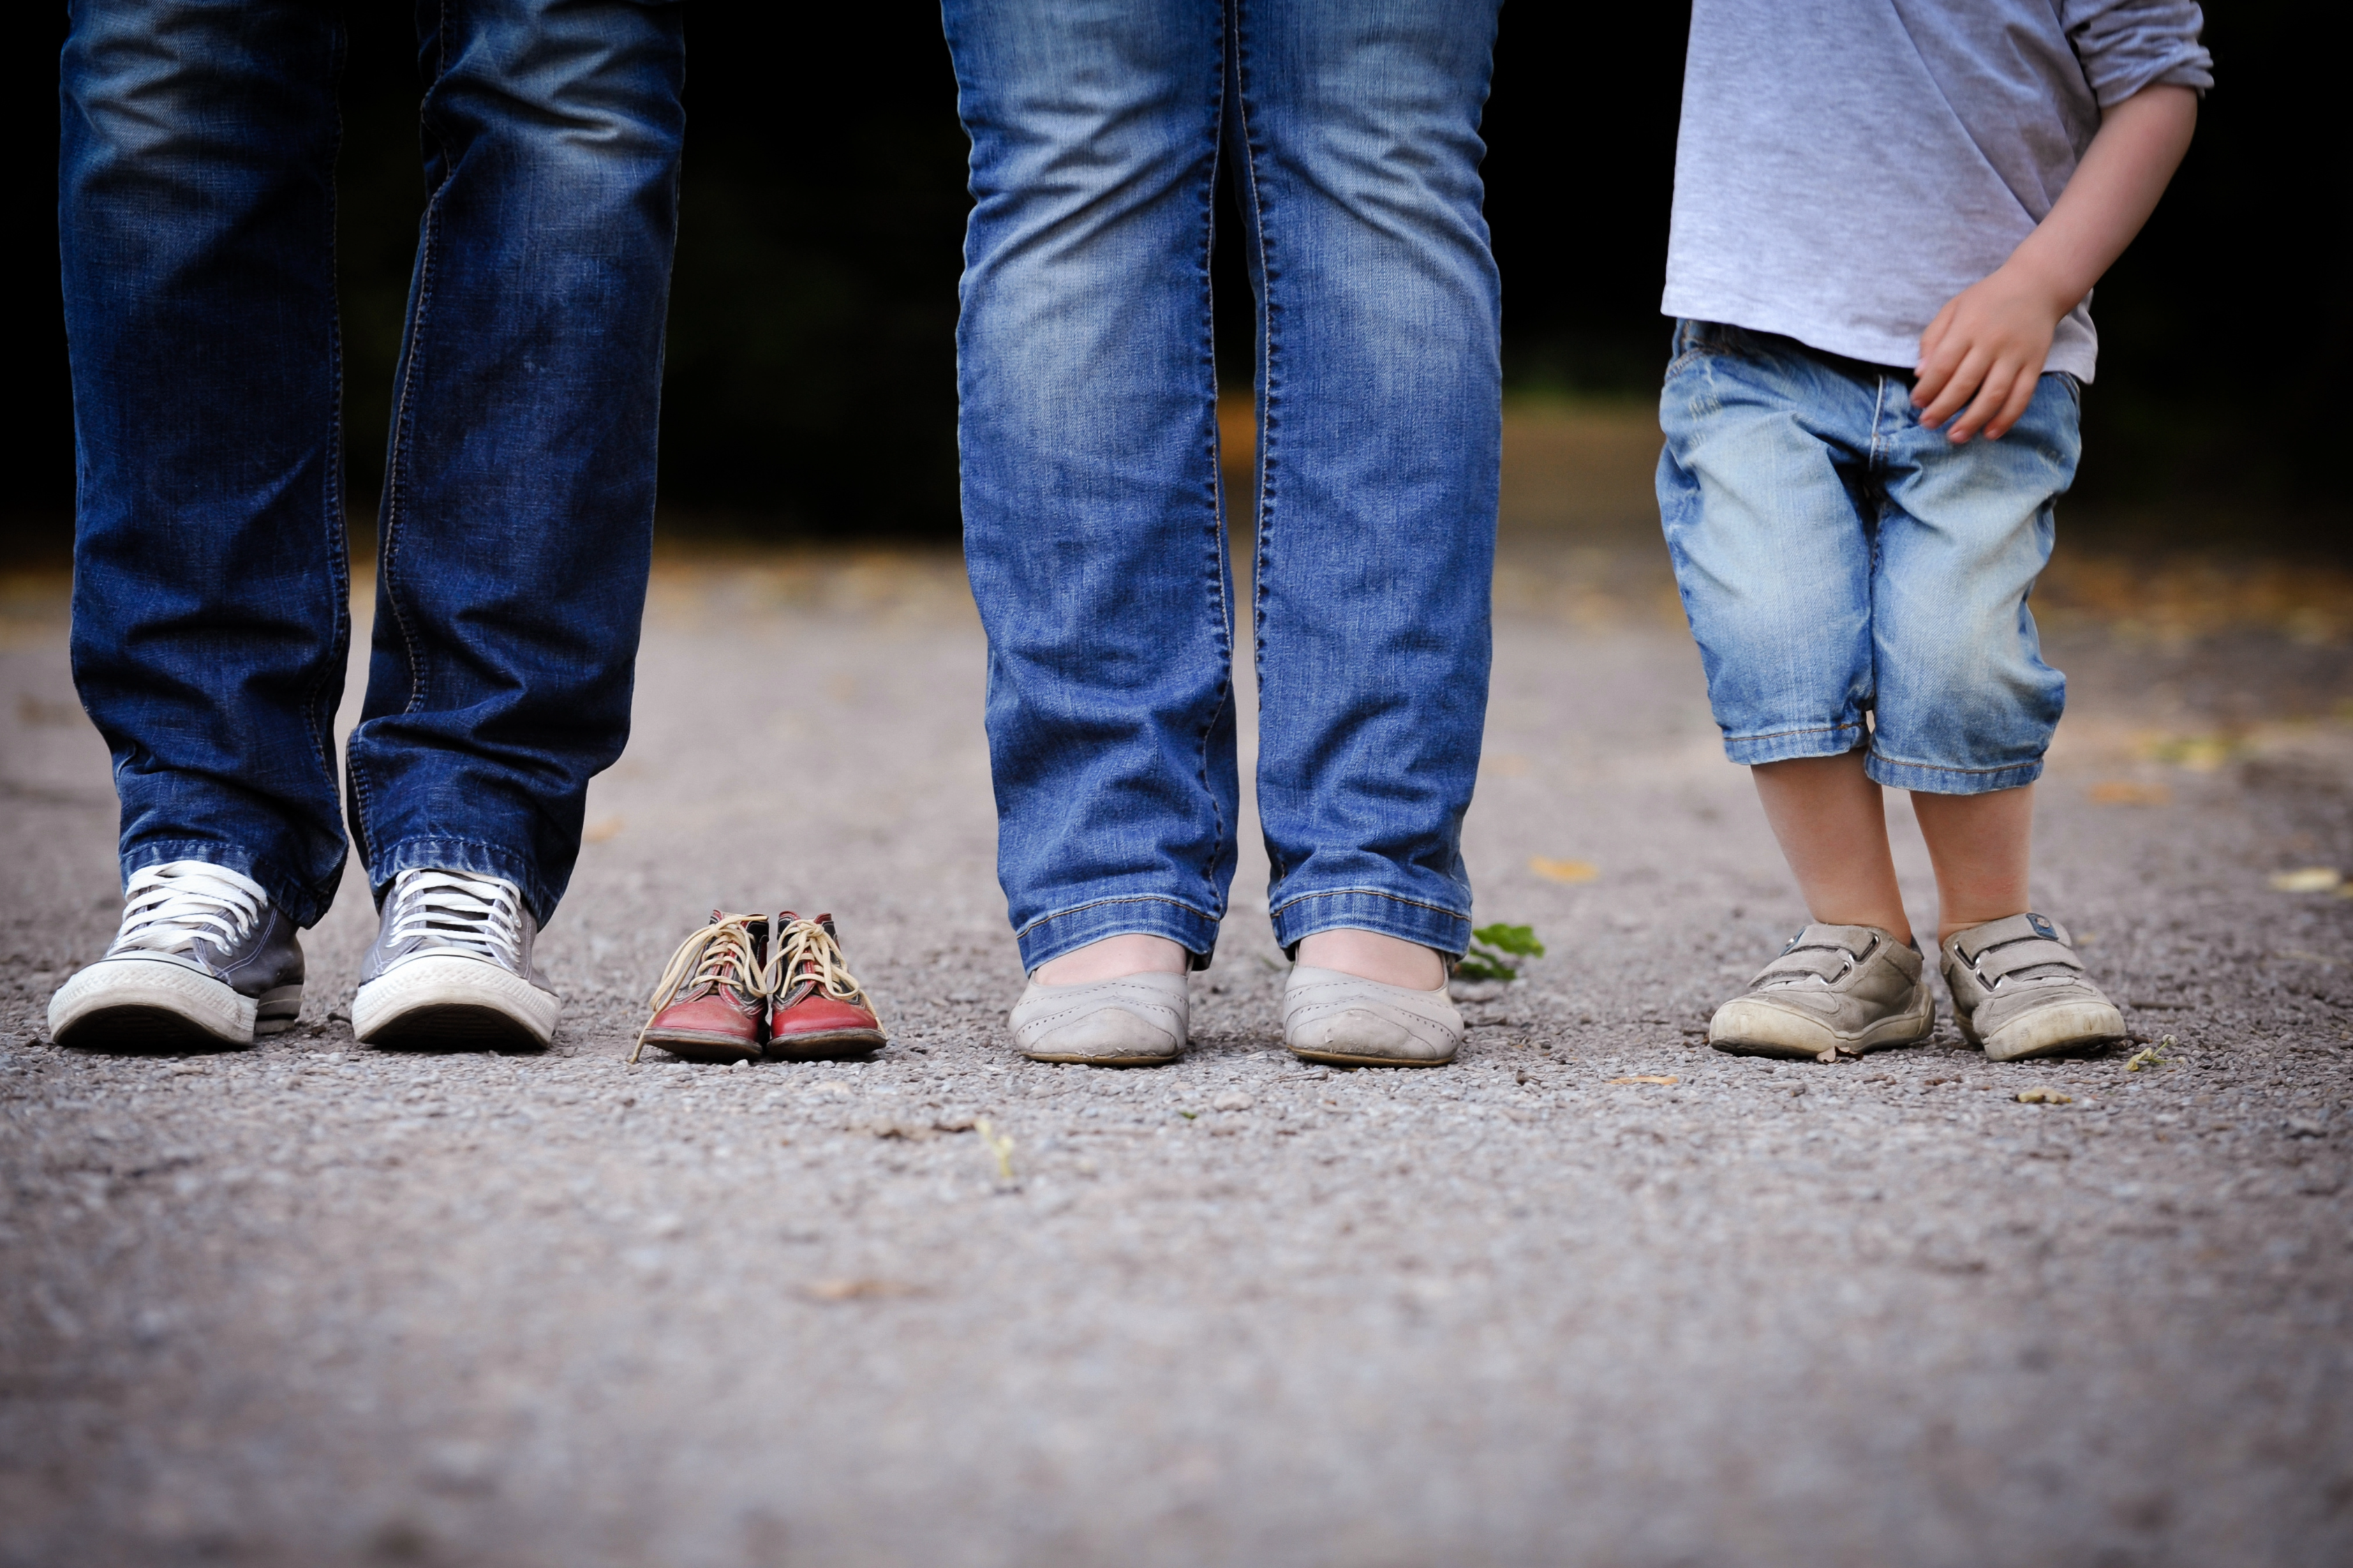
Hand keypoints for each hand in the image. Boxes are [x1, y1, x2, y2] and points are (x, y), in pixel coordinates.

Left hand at [1910, 261, 2068, 443]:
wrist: (2037, 284)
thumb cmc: (1987, 299)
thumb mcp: (1953, 308)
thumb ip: (1933, 338)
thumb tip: (1920, 373)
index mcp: (1967, 327)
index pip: (1942, 366)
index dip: (1927, 389)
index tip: (1917, 404)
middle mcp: (1992, 342)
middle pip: (1965, 384)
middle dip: (1943, 409)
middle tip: (1928, 424)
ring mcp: (2016, 354)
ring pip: (1994, 394)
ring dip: (1973, 420)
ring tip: (1955, 437)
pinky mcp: (2035, 363)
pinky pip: (2022, 396)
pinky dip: (2007, 418)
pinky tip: (1991, 433)